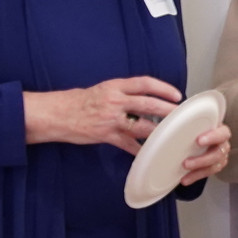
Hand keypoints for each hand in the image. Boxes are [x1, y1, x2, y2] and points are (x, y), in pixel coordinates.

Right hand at [25, 76, 179, 153]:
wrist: (56, 114)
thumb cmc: (78, 101)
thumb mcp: (102, 90)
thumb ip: (122, 93)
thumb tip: (145, 98)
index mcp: (114, 86)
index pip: (144, 83)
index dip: (163, 88)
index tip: (176, 94)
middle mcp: (115, 101)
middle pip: (148, 103)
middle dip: (168, 110)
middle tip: (182, 115)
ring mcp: (111, 119)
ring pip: (142, 125)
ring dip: (159, 131)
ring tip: (173, 134)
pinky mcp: (106, 135)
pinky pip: (128, 145)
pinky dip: (140, 150)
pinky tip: (150, 154)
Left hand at [178, 124, 231, 185]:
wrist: (191, 136)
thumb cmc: (190, 126)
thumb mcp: (186, 121)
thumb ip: (182, 119)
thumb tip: (166, 116)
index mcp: (217, 128)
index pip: (223, 132)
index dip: (213, 136)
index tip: (198, 140)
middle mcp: (222, 143)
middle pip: (221, 151)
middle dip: (204, 158)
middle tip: (186, 162)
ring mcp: (219, 155)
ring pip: (216, 164)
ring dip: (200, 168)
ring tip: (184, 170)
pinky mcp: (213, 166)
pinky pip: (209, 173)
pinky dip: (197, 176)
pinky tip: (184, 180)